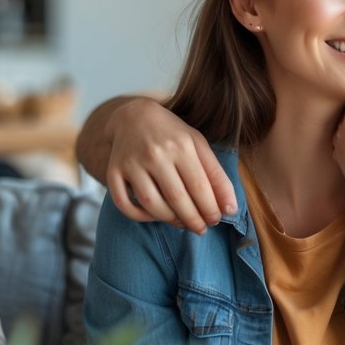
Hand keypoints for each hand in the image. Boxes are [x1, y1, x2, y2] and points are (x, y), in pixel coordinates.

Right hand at [104, 99, 235, 231]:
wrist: (134, 116)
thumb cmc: (172, 134)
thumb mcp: (198, 145)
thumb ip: (216, 175)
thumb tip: (231, 209)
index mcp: (181, 145)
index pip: (199, 187)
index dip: (210, 209)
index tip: (216, 220)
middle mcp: (155, 153)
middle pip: (177, 198)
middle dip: (193, 220)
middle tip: (202, 228)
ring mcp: (132, 163)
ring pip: (152, 204)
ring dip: (170, 220)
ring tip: (183, 223)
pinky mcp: (114, 170)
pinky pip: (124, 203)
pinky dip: (140, 216)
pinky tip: (156, 217)